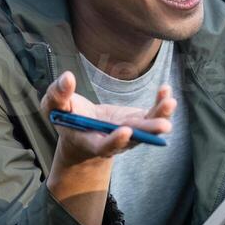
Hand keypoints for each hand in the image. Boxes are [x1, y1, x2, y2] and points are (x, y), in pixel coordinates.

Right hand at [41, 71, 175, 224]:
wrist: (82, 128)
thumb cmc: (66, 117)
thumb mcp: (53, 107)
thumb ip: (58, 95)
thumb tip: (67, 78)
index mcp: (91, 142)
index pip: (104, 146)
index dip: (115, 141)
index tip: (125, 131)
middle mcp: (114, 142)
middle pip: (133, 139)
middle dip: (148, 131)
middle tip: (164, 125)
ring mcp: (128, 133)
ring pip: (147, 128)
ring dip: (160, 116)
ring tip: (171, 103)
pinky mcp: (137, 122)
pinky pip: (150, 114)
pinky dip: (159, 103)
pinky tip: (166, 90)